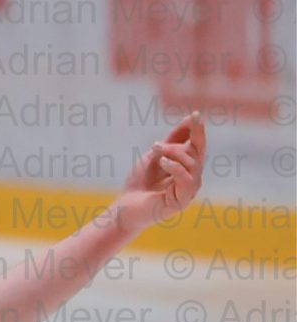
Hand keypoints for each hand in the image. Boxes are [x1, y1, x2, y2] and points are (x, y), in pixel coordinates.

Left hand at [114, 110, 204, 233]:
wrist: (124, 207)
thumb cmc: (139, 182)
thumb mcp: (156, 155)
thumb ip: (173, 140)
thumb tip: (190, 119)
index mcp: (188, 167)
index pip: (197, 146)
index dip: (198, 130)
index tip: (195, 114)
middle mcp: (192, 178)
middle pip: (198, 152)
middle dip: (186, 140)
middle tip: (165, 138)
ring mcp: (189, 190)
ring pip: (193, 163)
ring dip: (174, 153)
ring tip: (156, 152)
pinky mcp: (183, 201)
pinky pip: (187, 179)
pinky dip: (176, 167)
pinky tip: (163, 162)